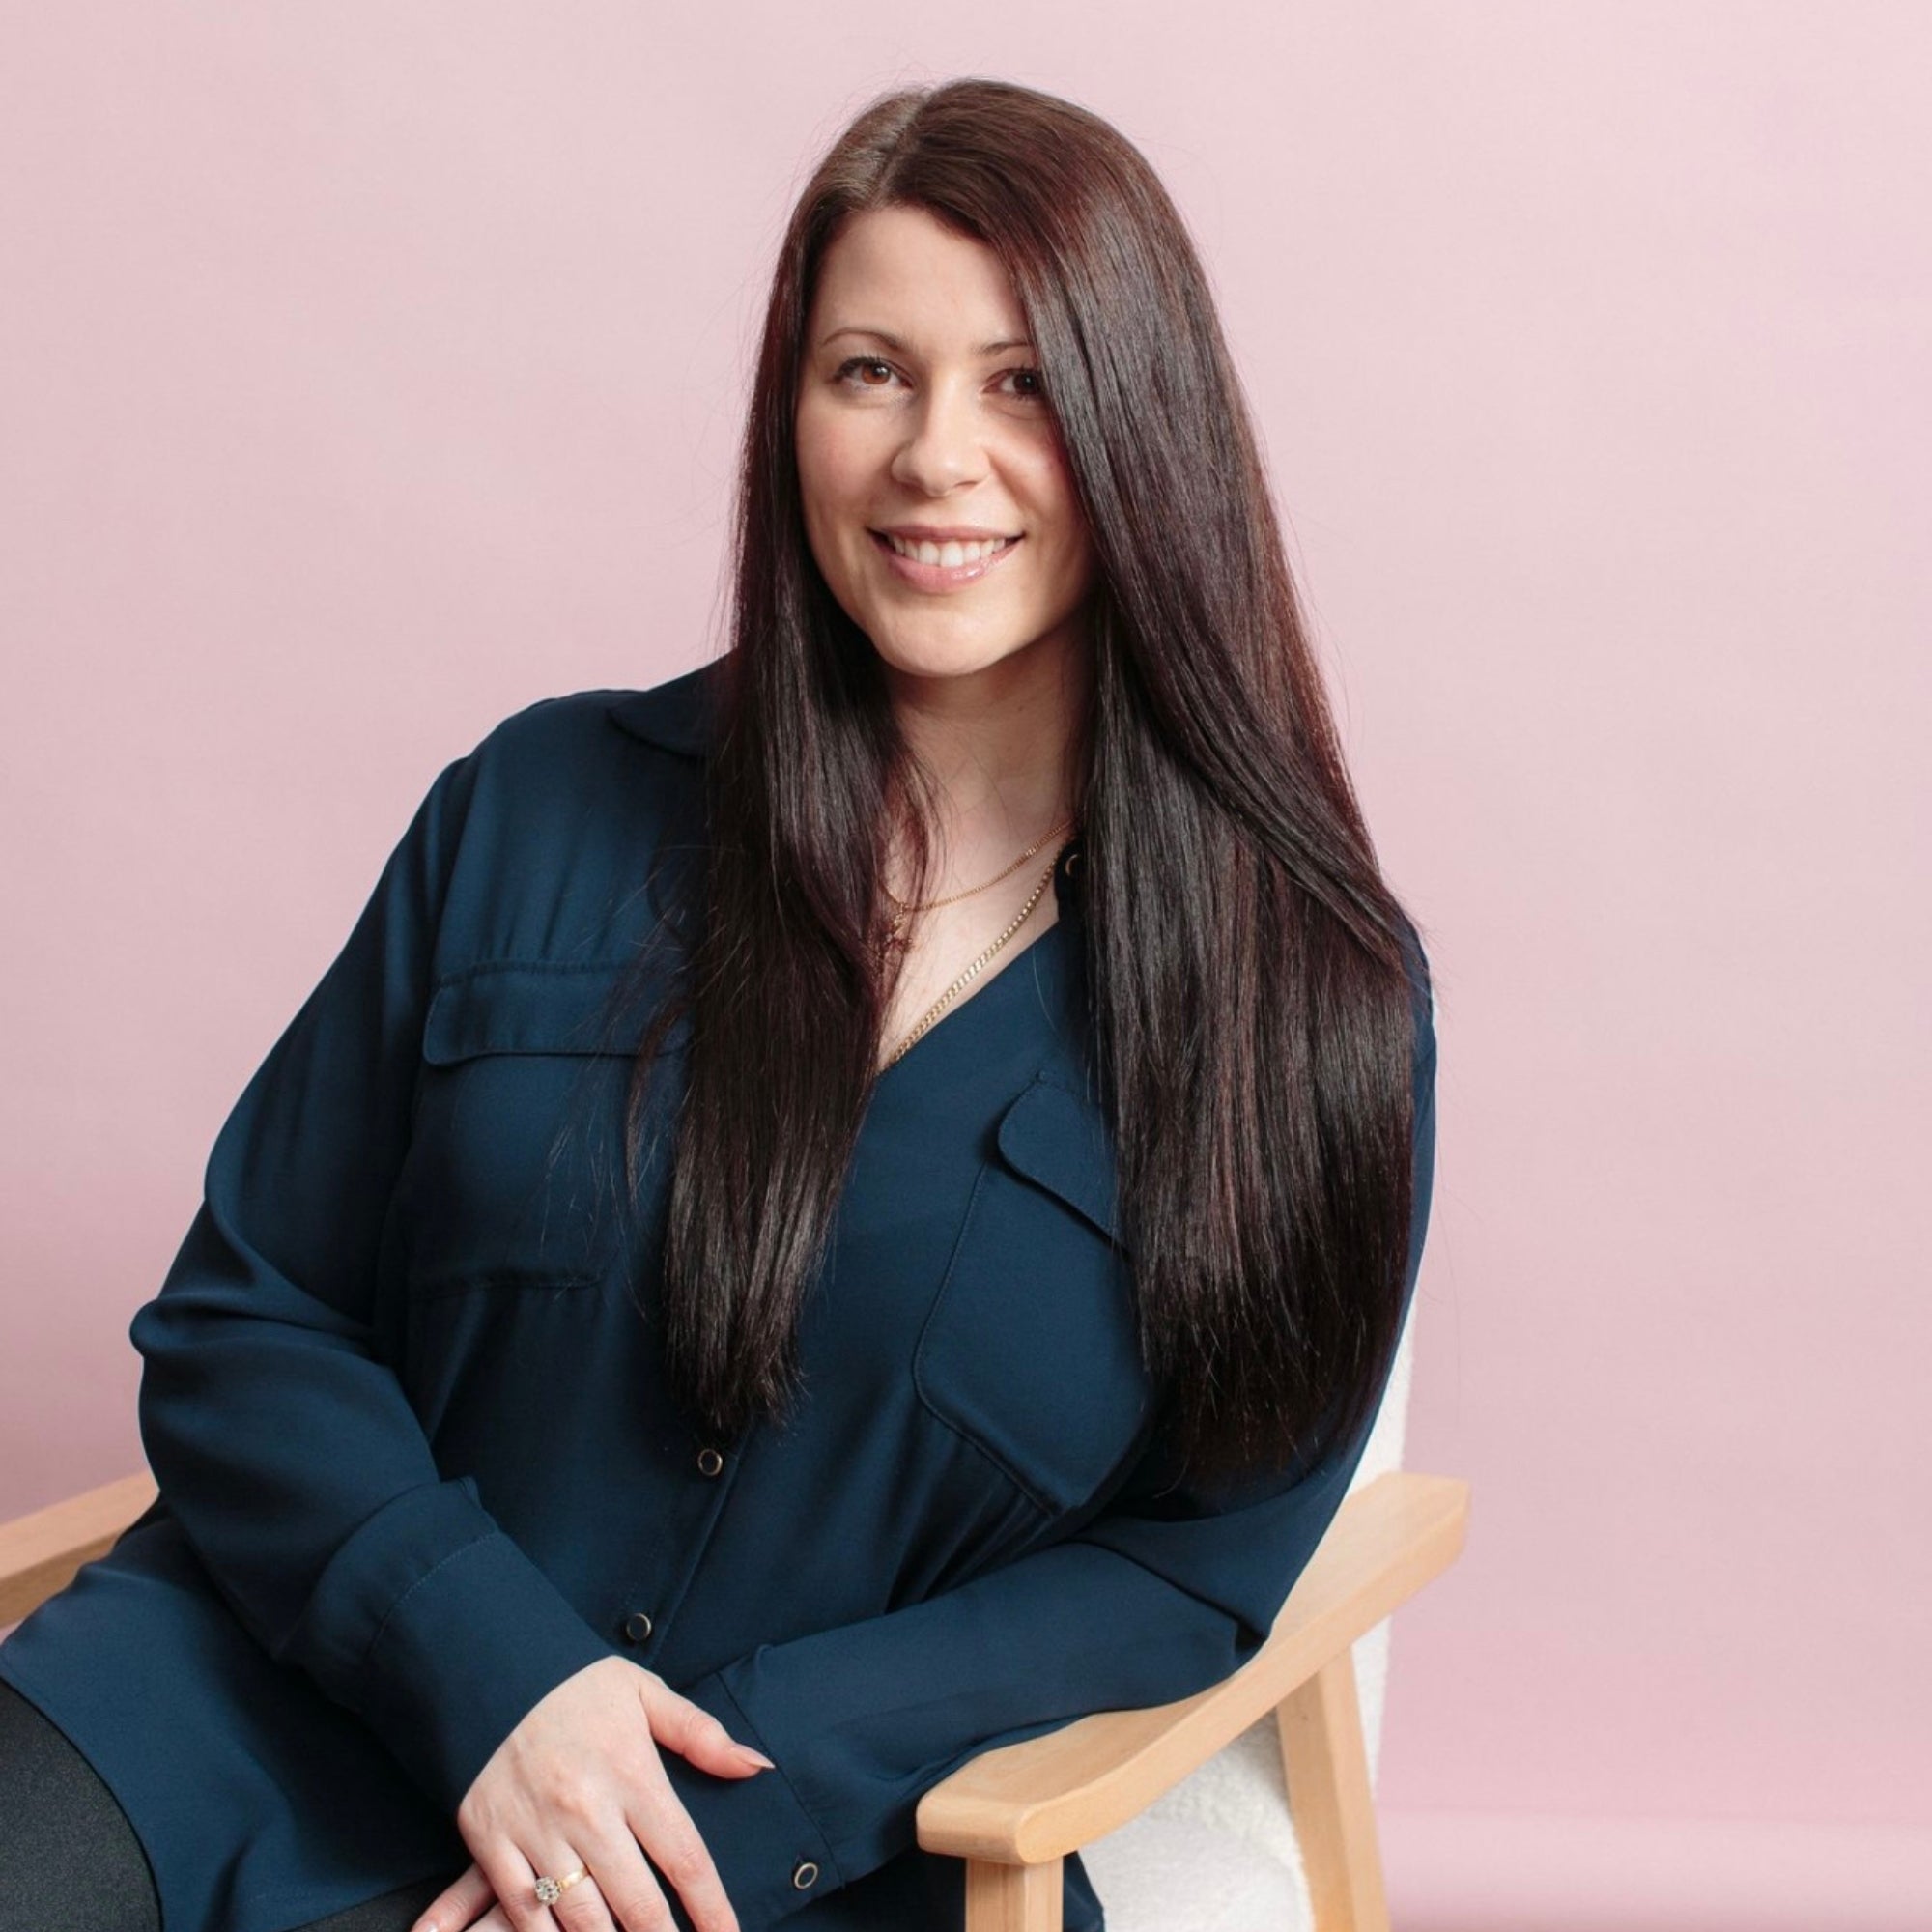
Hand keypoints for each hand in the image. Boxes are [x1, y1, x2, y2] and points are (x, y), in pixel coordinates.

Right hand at [409, 1655, 774, 1931]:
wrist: (491, 1666)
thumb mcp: (645, 1694)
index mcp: (632, 1772)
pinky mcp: (491, 1840)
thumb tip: (755, 1766)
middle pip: (638, 1902)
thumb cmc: (576, 1685)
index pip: (685, 1857)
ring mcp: (536, 1829)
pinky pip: (521, 1912)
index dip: (711, 1908)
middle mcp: (587, 1808)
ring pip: (582, 1918)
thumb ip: (701, 1735)